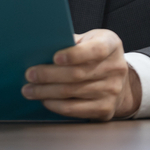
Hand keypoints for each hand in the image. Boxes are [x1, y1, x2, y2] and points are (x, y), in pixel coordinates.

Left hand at [22, 29, 140, 120]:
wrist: (120, 82)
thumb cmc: (96, 56)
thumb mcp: (90, 40)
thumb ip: (73, 42)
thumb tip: (43, 47)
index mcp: (112, 45)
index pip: (96, 50)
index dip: (74, 54)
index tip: (54, 57)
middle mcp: (116, 68)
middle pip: (78, 74)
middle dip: (49, 75)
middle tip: (30, 75)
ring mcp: (112, 91)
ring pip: (72, 92)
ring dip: (46, 92)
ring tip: (29, 89)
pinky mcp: (105, 109)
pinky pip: (74, 109)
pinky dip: (55, 105)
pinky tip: (44, 100)